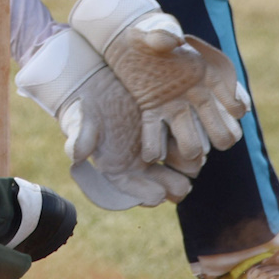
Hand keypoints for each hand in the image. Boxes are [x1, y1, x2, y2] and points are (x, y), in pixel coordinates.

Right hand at [15, 29, 190, 209]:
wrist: (97, 83)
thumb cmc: (85, 106)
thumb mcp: (80, 120)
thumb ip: (80, 138)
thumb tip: (76, 155)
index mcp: (119, 169)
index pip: (134, 190)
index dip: (146, 195)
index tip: (158, 195)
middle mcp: (140, 164)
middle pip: (161, 183)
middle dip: (173, 186)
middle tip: (183, 187)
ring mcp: (157, 148)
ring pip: (177, 165)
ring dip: (187, 166)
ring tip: (195, 162)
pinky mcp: (170, 129)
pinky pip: (185, 140)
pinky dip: (193, 142)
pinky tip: (202, 142)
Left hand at [70, 0, 250, 171]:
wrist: (127, 37)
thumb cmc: (150, 29)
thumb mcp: (158, 27)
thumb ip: (166, 33)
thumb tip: (174, 41)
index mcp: (208, 76)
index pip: (234, 103)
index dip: (235, 109)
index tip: (230, 107)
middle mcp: (197, 96)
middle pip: (222, 130)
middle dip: (220, 137)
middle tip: (210, 137)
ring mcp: (175, 107)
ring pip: (194, 139)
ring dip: (191, 146)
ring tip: (186, 150)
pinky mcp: (152, 111)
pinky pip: (156, 135)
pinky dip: (155, 145)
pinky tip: (151, 152)